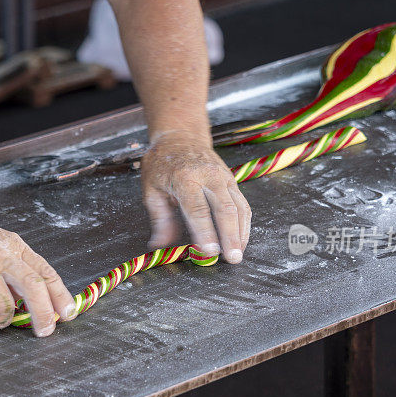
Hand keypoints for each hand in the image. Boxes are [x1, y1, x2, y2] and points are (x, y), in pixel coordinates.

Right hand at [0, 198, 75, 336]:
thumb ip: (15, 270)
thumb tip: (29, 302)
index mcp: (15, 247)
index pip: (46, 273)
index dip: (61, 295)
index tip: (69, 313)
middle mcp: (2, 255)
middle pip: (33, 287)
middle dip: (44, 314)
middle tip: (45, 330)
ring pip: (4, 305)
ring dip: (4, 321)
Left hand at [141, 131, 250, 262]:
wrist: (180, 137)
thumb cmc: (162, 164)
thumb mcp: (151, 189)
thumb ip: (159, 219)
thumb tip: (160, 247)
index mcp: (184, 178)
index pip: (197, 209)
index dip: (204, 232)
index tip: (209, 252)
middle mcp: (209, 176)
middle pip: (225, 209)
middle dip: (230, 236)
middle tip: (231, 259)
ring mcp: (224, 177)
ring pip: (239, 207)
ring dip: (241, 233)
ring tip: (237, 255)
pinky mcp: (233, 181)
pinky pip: (243, 204)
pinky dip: (244, 225)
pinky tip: (240, 241)